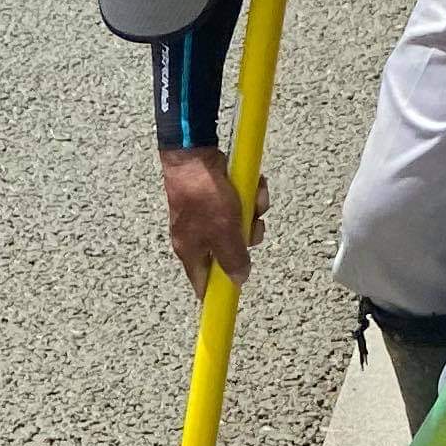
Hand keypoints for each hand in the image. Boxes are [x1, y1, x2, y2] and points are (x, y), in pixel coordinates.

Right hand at [159, 146, 256, 295]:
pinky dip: (250, 195)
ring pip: (240, 225)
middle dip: (248, 236)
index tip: (235, 290)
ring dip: (253, 211)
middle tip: (252, 224)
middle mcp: (197, 236)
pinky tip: (253, 184)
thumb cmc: (203, 195)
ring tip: (253, 197)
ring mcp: (207, 215)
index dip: (219, 288)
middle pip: (230, 251)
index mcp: (191, 251)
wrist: (194, 155)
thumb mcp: (223, 232)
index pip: (203, 281)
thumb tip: (240, 279)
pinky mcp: (217, 197)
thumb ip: (233, 259)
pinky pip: (240, 204)